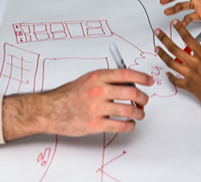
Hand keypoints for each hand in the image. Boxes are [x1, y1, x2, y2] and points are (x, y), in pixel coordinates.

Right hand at [3, 68, 152, 139]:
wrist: (50, 110)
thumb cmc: (69, 95)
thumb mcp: (88, 79)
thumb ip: (108, 80)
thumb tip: (130, 83)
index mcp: (98, 77)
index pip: (127, 74)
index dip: (142, 77)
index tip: (150, 81)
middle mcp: (99, 90)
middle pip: (132, 93)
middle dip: (143, 98)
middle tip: (145, 101)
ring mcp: (97, 108)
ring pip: (129, 110)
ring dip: (139, 113)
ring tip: (139, 114)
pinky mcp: (96, 124)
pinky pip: (121, 125)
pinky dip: (130, 125)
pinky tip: (129, 124)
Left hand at [154, 22, 200, 112]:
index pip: (189, 39)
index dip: (180, 29)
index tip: (174, 23)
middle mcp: (195, 65)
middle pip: (175, 49)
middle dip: (164, 39)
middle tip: (158, 32)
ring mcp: (190, 76)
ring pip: (172, 64)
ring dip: (162, 55)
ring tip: (157, 48)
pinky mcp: (189, 86)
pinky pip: (176, 81)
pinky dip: (170, 77)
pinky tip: (167, 73)